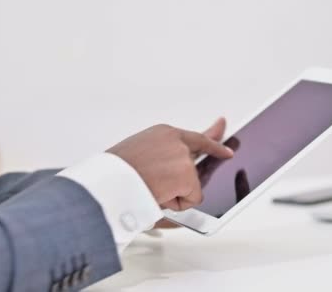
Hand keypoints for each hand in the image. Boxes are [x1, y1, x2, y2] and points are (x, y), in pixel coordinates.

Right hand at [107, 118, 232, 211]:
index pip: (195, 136)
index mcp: (163, 134)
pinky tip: (157, 196)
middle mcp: (176, 141)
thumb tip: (180, 169)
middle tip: (221, 155)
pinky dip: (176, 204)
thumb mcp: (139, 154)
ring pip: (191, 185)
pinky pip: (191, 199)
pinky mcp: (186, 175)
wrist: (107, 183)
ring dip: (174, 193)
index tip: (223, 127)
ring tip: (150, 188)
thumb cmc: (115, 173)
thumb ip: (162, 156)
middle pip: (201, 156)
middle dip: (211, 157)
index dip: (213, 137)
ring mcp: (183, 157)